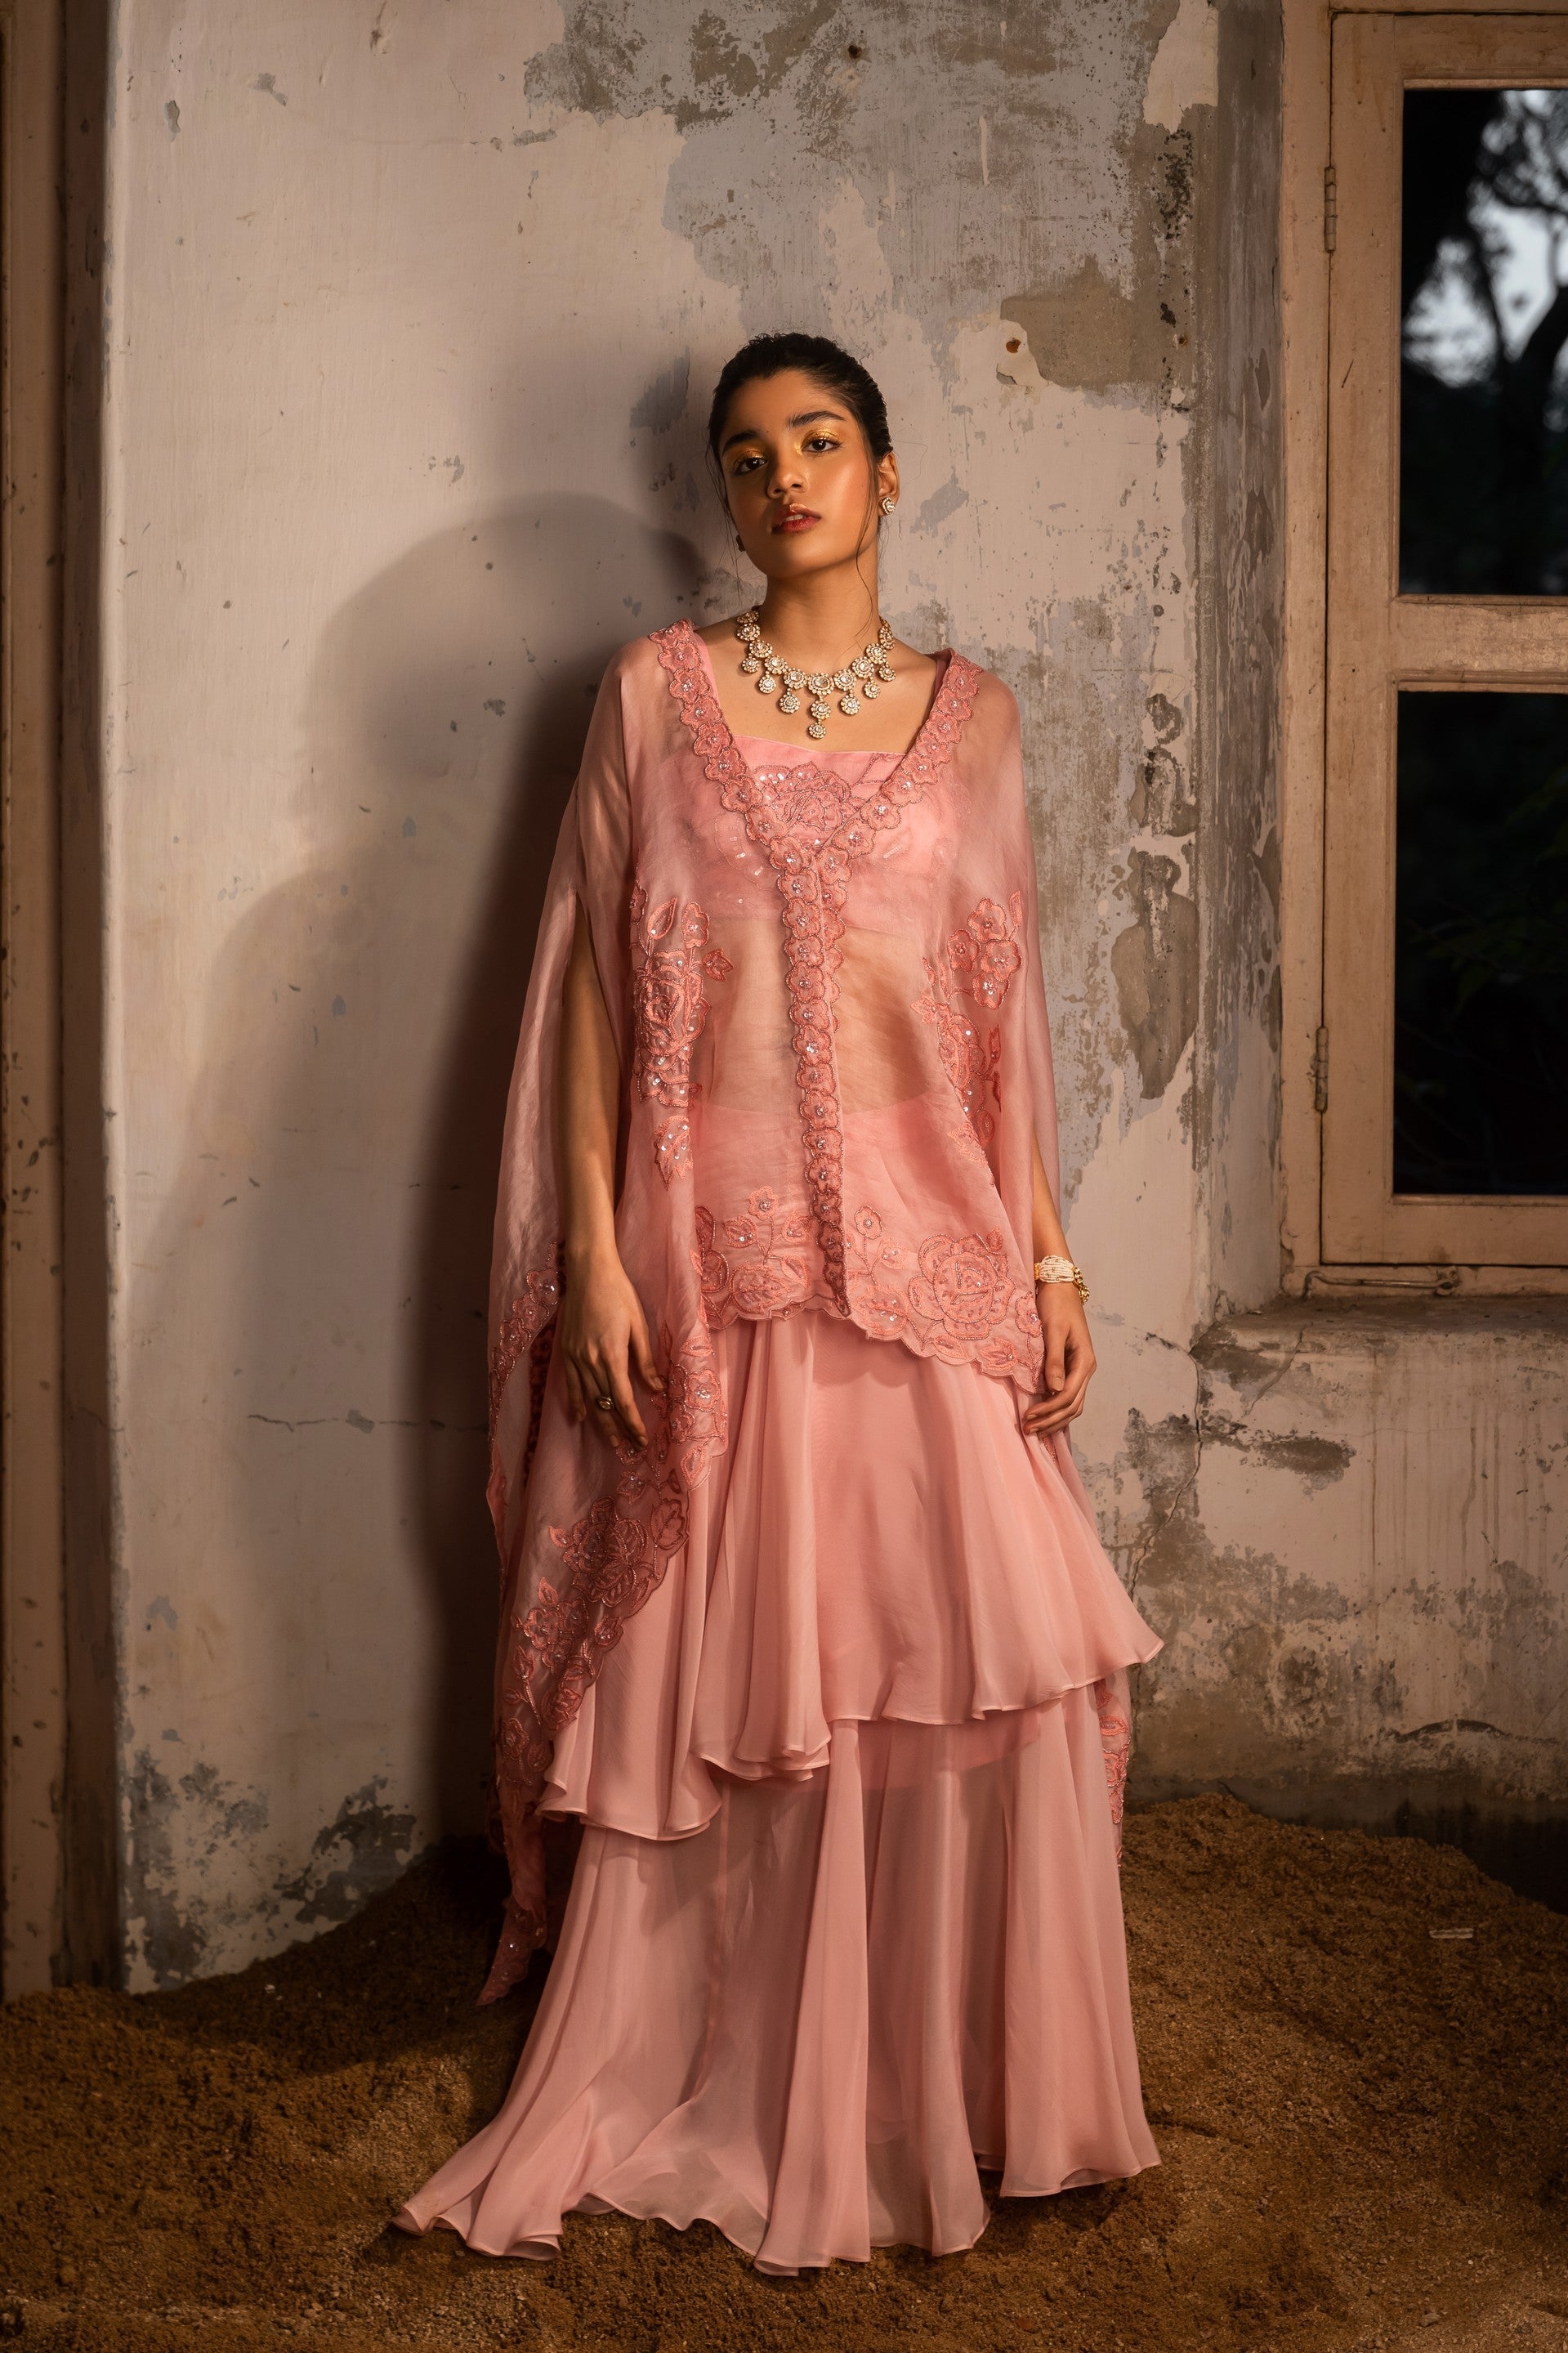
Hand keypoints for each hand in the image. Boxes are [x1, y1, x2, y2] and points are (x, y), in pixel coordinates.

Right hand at [558, 1251, 663, 1449]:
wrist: (588, 1271)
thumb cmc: (619, 1293)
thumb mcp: (639, 1325)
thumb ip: (645, 1360)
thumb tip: (656, 1389)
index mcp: (611, 1355)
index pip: (623, 1399)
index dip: (633, 1422)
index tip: (642, 1438)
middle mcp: (590, 1361)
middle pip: (605, 1404)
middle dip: (618, 1428)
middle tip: (629, 1448)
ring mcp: (574, 1357)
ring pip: (587, 1398)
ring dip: (599, 1421)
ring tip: (611, 1441)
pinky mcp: (565, 1350)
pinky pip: (569, 1384)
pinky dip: (574, 1402)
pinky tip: (579, 1418)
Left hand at [1022, 1282, 1095, 1438]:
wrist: (1060, 1287)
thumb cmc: (1055, 1305)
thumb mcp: (1053, 1330)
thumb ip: (1054, 1360)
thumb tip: (1053, 1390)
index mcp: (1085, 1361)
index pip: (1068, 1396)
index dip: (1049, 1410)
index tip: (1028, 1418)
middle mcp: (1086, 1369)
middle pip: (1072, 1406)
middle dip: (1051, 1421)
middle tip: (1028, 1432)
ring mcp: (1081, 1370)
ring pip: (1073, 1405)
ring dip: (1055, 1420)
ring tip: (1035, 1431)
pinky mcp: (1072, 1368)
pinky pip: (1069, 1396)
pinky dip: (1057, 1410)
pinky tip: (1044, 1418)